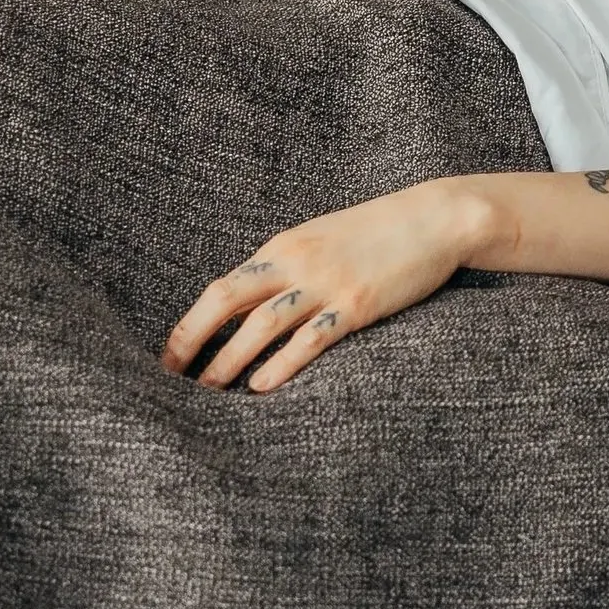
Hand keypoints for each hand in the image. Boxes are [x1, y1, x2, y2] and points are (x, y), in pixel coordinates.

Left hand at [162, 179, 490, 391]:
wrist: (438, 218)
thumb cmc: (381, 233)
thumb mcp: (323, 242)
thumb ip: (287, 270)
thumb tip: (252, 310)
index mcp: (282, 249)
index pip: (219, 288)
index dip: (188, 325)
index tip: (170, 357)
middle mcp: (296, 263)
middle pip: (225, 300)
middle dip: (192, 340)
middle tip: (172, 378)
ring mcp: (327, 283)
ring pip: (262, 324)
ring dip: (229, 360)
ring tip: (209, 391)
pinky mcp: (359, 303)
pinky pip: (312, 337)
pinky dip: (283, 363)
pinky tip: (263, 385)